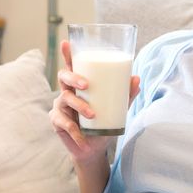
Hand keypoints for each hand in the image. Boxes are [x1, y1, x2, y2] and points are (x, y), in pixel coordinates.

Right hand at [48, 40, 139, 163]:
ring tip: (93, 115)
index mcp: (80, 85)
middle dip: (73, 77)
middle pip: (64, 76)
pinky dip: (75, 130)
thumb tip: (136, 78)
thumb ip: (125, 95)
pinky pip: (64, 122)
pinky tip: (82, 136)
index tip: (66, 43)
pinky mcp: (56, 121)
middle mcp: (67, 91)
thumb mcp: (117, 110)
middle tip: (86, 85)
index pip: (72, 66)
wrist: (94, 150)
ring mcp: (60, 106)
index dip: (67, 54)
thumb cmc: (103, 125)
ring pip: (65, 98)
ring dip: (79, 106)